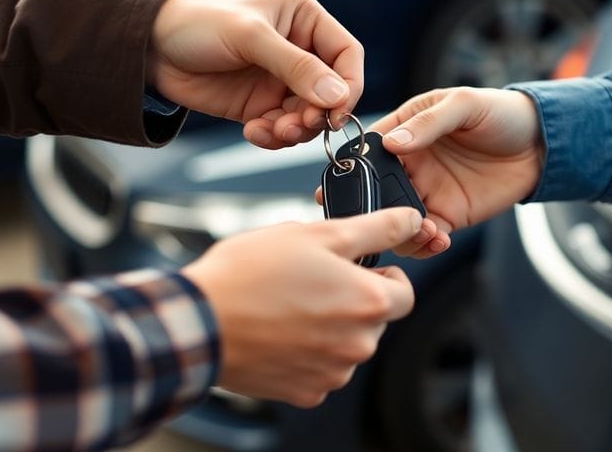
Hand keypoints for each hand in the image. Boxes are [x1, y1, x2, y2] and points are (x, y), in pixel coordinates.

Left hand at [148, 0, 363, 148]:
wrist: (152, 49)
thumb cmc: (199, 25)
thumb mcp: (251, 39)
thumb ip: (297, 67)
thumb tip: (336, 97)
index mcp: (305, 20)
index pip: (347, 55)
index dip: (348, 86)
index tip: (335, 110)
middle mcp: (299, 51)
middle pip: (332, 93)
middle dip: (316, 114)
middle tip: (297, 125)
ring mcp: (282, 81)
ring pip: (310, 117)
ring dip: (295, 131)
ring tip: (271, 130)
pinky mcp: (263, 106)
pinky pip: (283, 130)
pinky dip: (273, 137)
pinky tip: (253, 131)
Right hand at [181, 207, 422, 407]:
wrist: (199, 321)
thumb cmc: (250, 273)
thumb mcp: (316, 234)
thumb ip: (374, 228)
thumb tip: (411, 219)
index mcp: (368, 302)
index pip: (404, 291)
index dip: (382, 274)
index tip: (355, 268)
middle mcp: (359, 344)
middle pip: (373, 319)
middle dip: (350, 300)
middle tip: (309, 280)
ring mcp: (333, 373)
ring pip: (346, 345)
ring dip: (328, 327)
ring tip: (287, 305)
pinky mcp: (306, 392)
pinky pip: (319, 370)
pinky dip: (305, 353)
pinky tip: (278, 332)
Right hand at [369, 87, 544, 257]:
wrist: (541, 143)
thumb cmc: (501, 112)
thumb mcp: (464, 104)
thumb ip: (428, 123)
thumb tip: (391, 143)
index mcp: (405, 130)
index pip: (369, 151)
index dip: (356, 168)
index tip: (350, 184)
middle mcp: (410, 165)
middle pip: (376, 192)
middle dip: (375, 210)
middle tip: (385, 219)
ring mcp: (427, 192)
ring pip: (397, 220)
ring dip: (402, 232)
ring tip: (422, 231)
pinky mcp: (448, 216)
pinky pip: (427, 237)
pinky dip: (425, 245)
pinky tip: (438, 239)